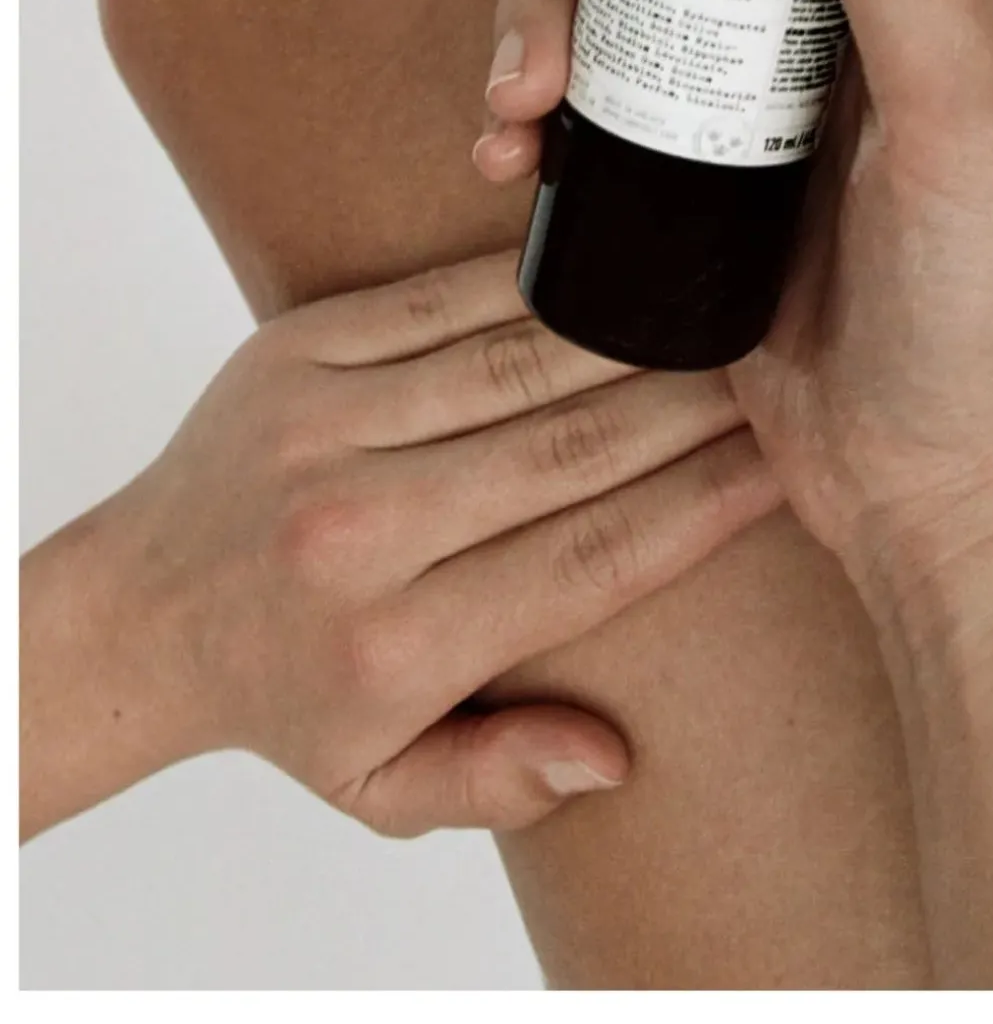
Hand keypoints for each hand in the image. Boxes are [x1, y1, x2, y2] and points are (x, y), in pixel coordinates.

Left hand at [21, 250, 776, 840]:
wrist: (141, 611)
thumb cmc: (287, 695)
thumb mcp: (381, 788)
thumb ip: (497, 781)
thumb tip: (612, 757)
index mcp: (395, 644)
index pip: (592, 561)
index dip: (703, 507)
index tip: (782, 467)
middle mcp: (360, 530)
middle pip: (573, 450)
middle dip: (692, 408)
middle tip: (774, 376)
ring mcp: (323, 425)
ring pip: (520, 363)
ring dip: (630, 338)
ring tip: (711, 320)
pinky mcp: (298, 350)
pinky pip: (443, 299)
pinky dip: (536, 283)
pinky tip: (607, 272)